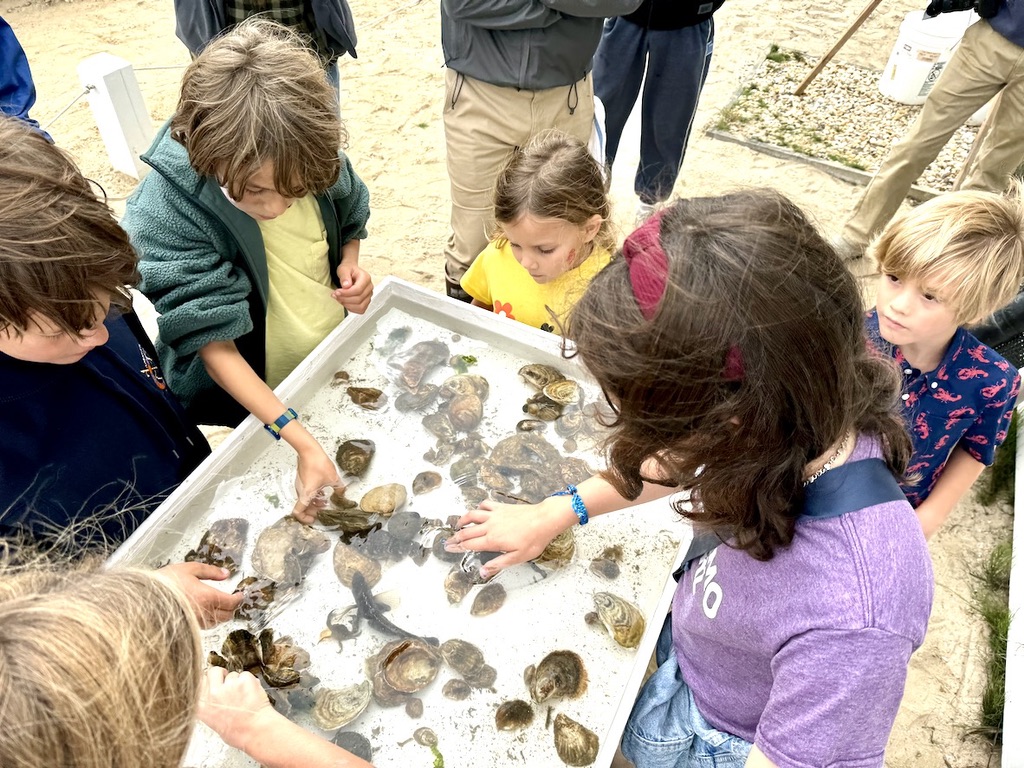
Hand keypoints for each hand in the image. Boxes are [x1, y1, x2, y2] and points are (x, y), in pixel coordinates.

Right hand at [156, 561, 242, 628]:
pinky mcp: (188, 627)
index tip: (240, 594)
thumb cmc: (165, 583)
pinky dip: (210, 619)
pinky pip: (205, 626)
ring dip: (221, 614)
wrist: (144, 599)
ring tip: (219, 605)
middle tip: (232, 599)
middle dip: (232, 607)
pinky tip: (205, 612)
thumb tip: (226, 574)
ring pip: (217, 622)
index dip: (239, 598)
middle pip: (228, 615)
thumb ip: (210, 571)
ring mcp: (196, 622)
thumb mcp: (189, 569)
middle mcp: (204, 612)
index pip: (232, 602)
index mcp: (208, 597)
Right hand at [198, 667, 276, 750]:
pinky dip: (250, 682)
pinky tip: (251, 694)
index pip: (199, 681)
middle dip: (221, 675)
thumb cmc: (238, 732)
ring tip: (244, 697)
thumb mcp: (213, 722)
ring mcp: (229, 686)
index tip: (213, 682)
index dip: (208, 681)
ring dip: (238, 681)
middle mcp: (213, 694)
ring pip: (232, 674)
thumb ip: (209, 705)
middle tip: (229, 684)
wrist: (256, 732)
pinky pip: (246, 675)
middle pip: (213, 672)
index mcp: (202, 706)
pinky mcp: (244, 680)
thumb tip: (210, 694)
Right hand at [291, 441, 343, 524]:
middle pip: (303, 508)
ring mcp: (300, 485)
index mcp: (306, 494)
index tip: (313, 519)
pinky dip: (313, 496)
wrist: (309, 450)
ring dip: (313, 503)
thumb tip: (342, 495)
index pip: (297, 512)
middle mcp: (300, 491)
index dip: (304, 519)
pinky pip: (306, 492)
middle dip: (313, 512)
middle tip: (323, 511)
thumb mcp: (333, 478)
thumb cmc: (318, 464)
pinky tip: (323, 492)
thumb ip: (339, 489)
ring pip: (305, 500)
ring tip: (325, 502)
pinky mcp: (302, 480)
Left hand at [332, 264, 372, 313]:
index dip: (346, 293)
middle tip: (335, 295)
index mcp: (366, 278)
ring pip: (360, 306)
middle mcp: (369, 287)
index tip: (337, 292)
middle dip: (345, 299)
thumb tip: (346, 286)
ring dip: (348, 305)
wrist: (351, 272)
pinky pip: (361, 310)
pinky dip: (352, 309)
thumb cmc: (348, 270)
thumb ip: (344, 276)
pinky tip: (345, 303)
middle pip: (359, 299)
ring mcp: (369, 295)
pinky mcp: (366, 301)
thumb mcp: (344, 269)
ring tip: (339, 299)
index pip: (358, 290)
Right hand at [444, 497, 574, 577]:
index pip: (469, 544)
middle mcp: (490, 526)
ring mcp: (495, 515)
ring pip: (472, 515)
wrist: (544, 519)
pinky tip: (478, 511)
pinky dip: (479, 508)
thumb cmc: (534, 540)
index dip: (457, 547)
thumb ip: (498, 564)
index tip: (449, 549)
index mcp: (492, 540)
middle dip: (455, 537)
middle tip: (448, 541)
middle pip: (467, 531)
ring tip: (458, 525)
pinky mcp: (501, 507)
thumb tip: (482, 572)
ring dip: (463, 520)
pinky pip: (485, 505)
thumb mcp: (518, 558)